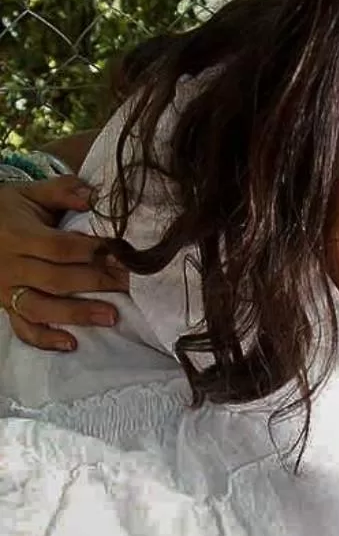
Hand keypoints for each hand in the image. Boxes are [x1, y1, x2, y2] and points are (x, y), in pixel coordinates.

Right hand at [1, 177, 121, 350]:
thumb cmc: (8, 210)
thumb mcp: (30, 193)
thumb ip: (63, 191)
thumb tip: (97, 196)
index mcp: (17, 235)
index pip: (58, 248)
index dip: (92, 251)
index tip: (122, 253)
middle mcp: (9, 266)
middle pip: (56, 279)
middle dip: (96, 282)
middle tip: (130, 284)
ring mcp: (6, 290)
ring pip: (41, 307)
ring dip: (77, 314)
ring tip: (112, 316)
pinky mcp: (6, 307)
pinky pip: (22, 328)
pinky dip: (44, 339)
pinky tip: (71, 344)